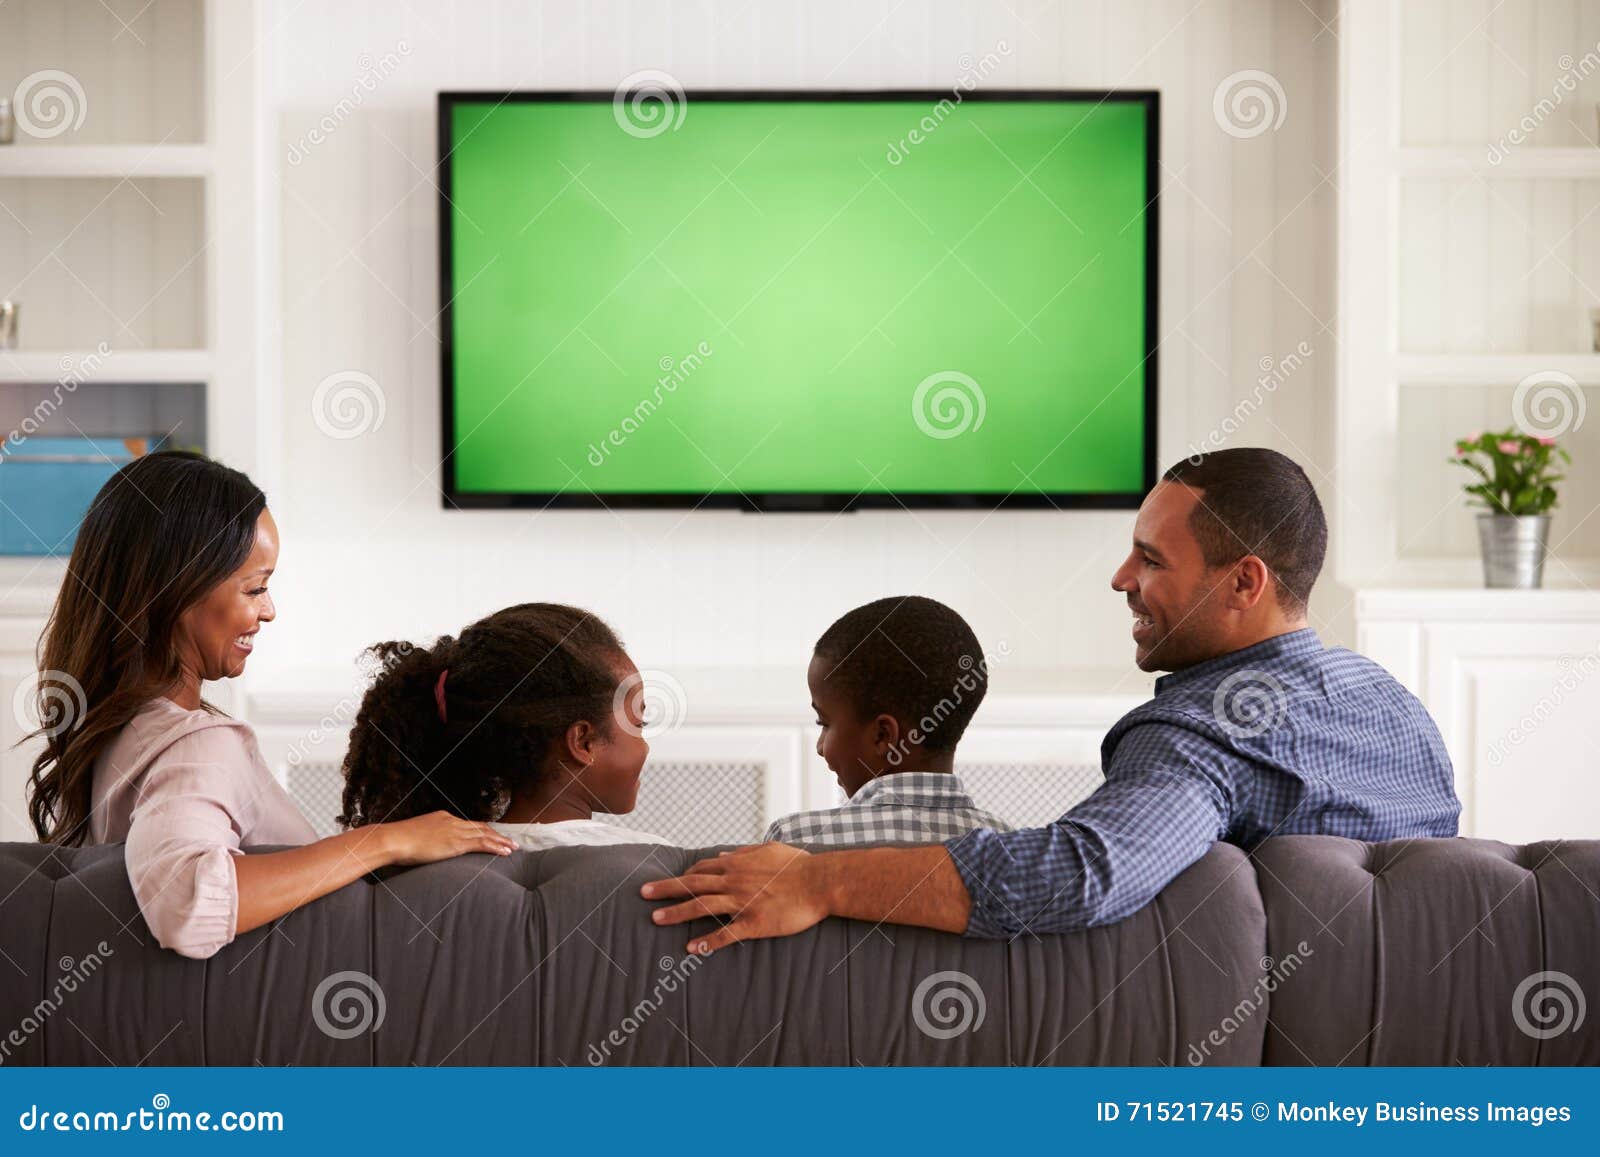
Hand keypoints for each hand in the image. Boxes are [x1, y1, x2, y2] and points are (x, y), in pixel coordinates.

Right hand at [381, 810, 517, 865]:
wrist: (392, 839)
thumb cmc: (397, 842)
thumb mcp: (414, 838)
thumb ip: (425, 841)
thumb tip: (426, 849)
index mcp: (442, 818)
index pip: (468, 823)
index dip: (483, 829)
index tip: (493, 834)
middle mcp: (452, 821)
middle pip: (480, 827)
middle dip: (497, 834)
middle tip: (510, 840)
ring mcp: (455, 831)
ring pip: (485, 834)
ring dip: (501, 841)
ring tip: (513, 847)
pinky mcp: (456, 842)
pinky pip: (481, 843)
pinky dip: (496, 847)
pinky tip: (505, 852)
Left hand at [640, 842, 828, 954]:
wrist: (819, 882)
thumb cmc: (798, 864)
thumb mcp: (769, 849)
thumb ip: (744, 853)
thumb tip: (725, 857)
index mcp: (737, 865)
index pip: (703, 869)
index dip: (685, 876)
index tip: (673, 883)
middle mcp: (734, 882)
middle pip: (693, 884)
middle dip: (666, 889)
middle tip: (643, 893)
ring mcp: (742, 903)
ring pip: (702, 907)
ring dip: (677, 913)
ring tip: (656, 919)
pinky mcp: (754, 923)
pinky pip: (726, 934)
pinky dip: (708, 942)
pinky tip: (691, 949)